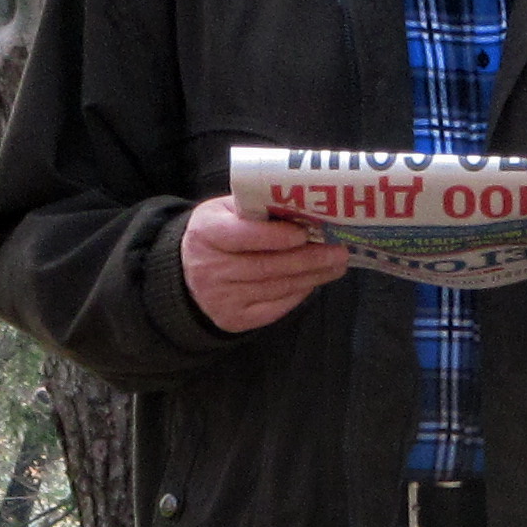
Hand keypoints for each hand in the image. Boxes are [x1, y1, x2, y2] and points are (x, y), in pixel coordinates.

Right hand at [179, 196, 352, 334]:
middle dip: (308, 259)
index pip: (243, 236)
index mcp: (207, 233)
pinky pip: (273, 308)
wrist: (188, 273)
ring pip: (275, 288)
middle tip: (338, 251)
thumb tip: (302, 208)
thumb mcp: (223, 211)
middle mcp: (210, 268)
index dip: (275, 236)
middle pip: (266, 266)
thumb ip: (254, 208)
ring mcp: (221, 298)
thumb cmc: (217, 235)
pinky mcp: (233, 319)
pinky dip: (297, 294)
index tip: (304, 233)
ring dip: (311, 277)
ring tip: (335, 265)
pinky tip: (314, 281)